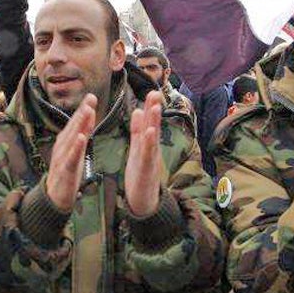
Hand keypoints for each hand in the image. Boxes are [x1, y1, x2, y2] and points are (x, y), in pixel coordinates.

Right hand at [45, 94, 96, 211]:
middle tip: (91, 98)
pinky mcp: (64, 170)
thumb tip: (89, 115)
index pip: (75, 123)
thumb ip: (83, 133)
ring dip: (79, 124)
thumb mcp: (77, 150)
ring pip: (71, 138)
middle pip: (73, 127)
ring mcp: (61, 157)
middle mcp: (61, 146)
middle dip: (82, 112)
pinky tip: (81, 137)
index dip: (83, 110)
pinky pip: (70, 157)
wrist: (54, 197)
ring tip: (88, 111)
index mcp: (65, 141)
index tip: (92, 96)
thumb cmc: (67, 172)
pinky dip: (75, 147)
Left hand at [125, 90, 164, 216]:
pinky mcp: (146, 170)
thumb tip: (138, 111)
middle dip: (154, 110)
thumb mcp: (137, 151)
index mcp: (145, 144)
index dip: (150, 107)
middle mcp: (150, 149)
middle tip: (156, 92)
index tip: (152, 90)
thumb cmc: (140, 176)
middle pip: (153, 126)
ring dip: (154, 122)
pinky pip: (147, 155)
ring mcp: (150, 159)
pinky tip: (149, 132)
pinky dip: (149, 143)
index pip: (148, 122)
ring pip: (152, 138)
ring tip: (154, 106)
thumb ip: (138, 132)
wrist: (144, 202)